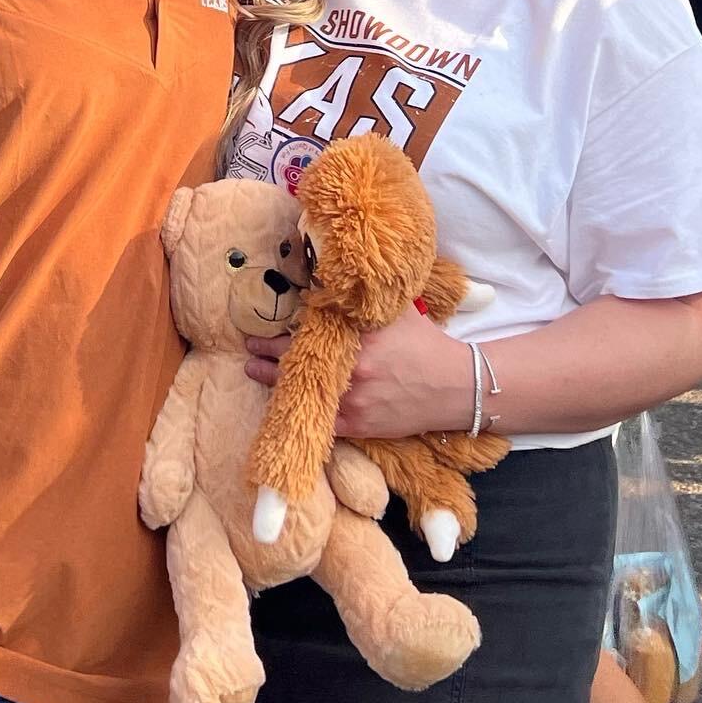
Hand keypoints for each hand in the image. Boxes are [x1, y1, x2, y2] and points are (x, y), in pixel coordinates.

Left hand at [247, 305, 471, 439]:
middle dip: (268, 354)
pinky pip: (320, 420)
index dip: (281, 330)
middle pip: (298, 360)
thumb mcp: (395, 310)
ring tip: (254, 371)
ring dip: (275, 382)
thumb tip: (333, 276)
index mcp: (359, 337)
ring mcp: (353, 401)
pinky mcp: (358, 425)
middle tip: (248, 348)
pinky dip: (301, 410)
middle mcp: (352, 369)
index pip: (308, 330)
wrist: (453, 387)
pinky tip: (282, 404)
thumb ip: (364, 297)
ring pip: (303, 391)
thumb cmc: (424, 343)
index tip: (260, 326)